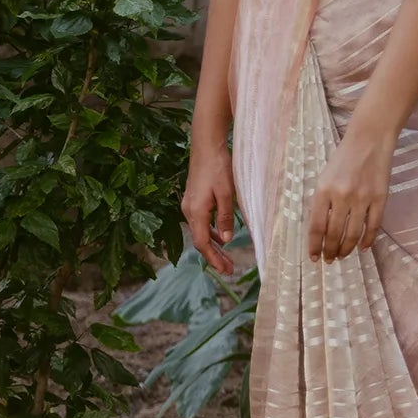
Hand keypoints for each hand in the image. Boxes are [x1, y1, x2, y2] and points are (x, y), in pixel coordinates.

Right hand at [182, 143, 235, 273]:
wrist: (206, 146)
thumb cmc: (218, 167)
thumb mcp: (227, 194)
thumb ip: (225, 217)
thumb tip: (226, 240)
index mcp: (196, 212)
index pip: (203, 243)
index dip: (213, 258)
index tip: (224, 270)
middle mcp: (189, 211)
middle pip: (201, 240)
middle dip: (214, 256)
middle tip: (229, 270)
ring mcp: (190, 205)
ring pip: (201, 232)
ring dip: (214, 246)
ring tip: (227, 258)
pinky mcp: (194, 199)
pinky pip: (201, 222)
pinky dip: (211, 232)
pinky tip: (221, 237)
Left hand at [307, 116, 396, 261]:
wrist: (369, 140)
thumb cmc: (344, 159)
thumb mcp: (324, 178)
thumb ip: (322, 203)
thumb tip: (321, 232)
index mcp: (323, 191)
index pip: (316, 227)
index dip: (315, 246)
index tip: (315, 258)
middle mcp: (341, 196)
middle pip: (334, 234)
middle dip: (331, 251)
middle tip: (330, 260)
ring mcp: (362, 198)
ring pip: (353, 234)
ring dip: (347, 249)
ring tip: (343, 255)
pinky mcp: (380, 198)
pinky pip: (373, 226)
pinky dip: (368, 240)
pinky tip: (363, 247)